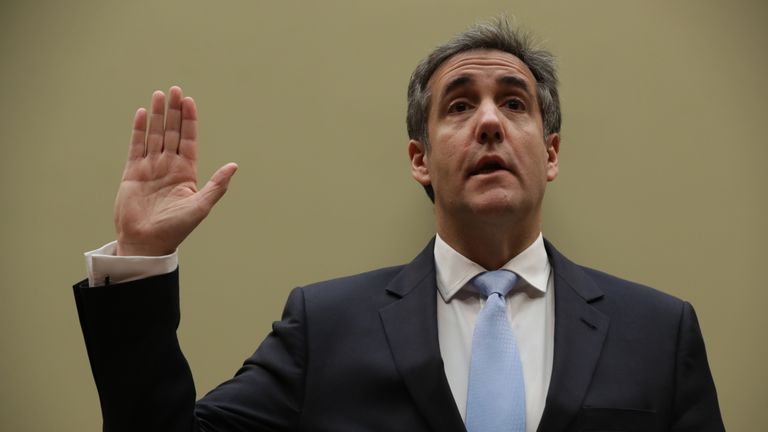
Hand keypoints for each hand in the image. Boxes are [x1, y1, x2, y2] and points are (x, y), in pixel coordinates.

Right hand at [114, 86, 237, 255]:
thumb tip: (234, 165)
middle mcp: (169, 166)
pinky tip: (143, 114)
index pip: (189, 139)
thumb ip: (217, 185)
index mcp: (186, 172)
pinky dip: (140, 130)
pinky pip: (136, 146)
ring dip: (158, 115)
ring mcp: (151, 167)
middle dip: (174, 111)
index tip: (189, 100)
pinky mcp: (133, 172)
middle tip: (175, 89)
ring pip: (155, 135)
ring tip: (159, 94)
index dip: (189, 120)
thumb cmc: (176, 229)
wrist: (146, 242)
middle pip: (172, 132)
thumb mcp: (200, 206)